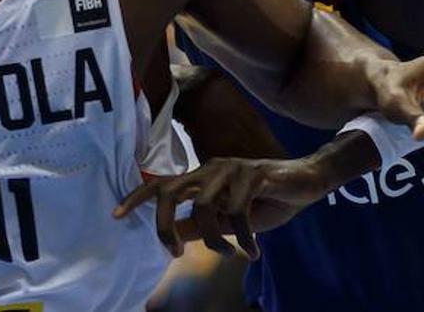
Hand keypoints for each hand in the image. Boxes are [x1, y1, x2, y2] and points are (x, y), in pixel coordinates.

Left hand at [113, 156, 330, 259]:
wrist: (307, 183)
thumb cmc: (267, 201)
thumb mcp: (230, 220)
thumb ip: (201, 225)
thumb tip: (173, 236)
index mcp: (203, 177)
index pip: (162, 184)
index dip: (138, 198)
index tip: (116, 216)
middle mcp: (211, 168)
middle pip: (171, 191)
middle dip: (165, 225)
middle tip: (176, 255)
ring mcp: (231, 168)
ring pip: (204, 207)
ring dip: (216, 240)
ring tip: (232, 255)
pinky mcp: (254, 173)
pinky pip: (237, 211)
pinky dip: (244, 238)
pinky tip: (254, 251)